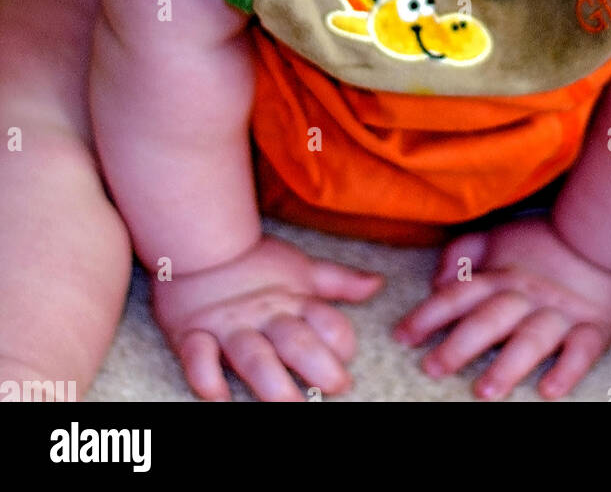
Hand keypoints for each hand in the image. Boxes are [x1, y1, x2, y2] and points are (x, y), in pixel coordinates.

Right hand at [150, 233, 384, 400]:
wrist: (200, 245)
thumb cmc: (256, 264)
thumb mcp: (303, 270)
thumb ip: (341, 282)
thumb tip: (378, 282)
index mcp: (293, 300)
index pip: (326, 321)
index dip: (341, 340)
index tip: (347, 360)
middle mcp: (264, 314)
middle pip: (295, 341)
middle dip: (318, 365)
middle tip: (337, 386)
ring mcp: (228, 326)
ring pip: (252, 355)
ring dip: (272, 382)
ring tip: (290, 404)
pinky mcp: (192, 334)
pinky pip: (197, 356)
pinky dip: (206, 378)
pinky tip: (219, 398)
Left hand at [392, 216, 610, 399]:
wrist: (602, 232)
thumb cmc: (542, 241)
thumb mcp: (497, 236)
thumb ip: (464, 253)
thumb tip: (437, 282)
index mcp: (501, 275)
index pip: (458, 296)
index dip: (428, 315)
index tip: (401, 338)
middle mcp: (526, 295)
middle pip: (489, 320)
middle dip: (460, 345)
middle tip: (433, 368)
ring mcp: (560, 313)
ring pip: (531, 339)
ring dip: (508, 365)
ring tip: (485, 391)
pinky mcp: (594, 327)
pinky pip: (582, 351)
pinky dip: (568, 371)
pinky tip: (550, 391)